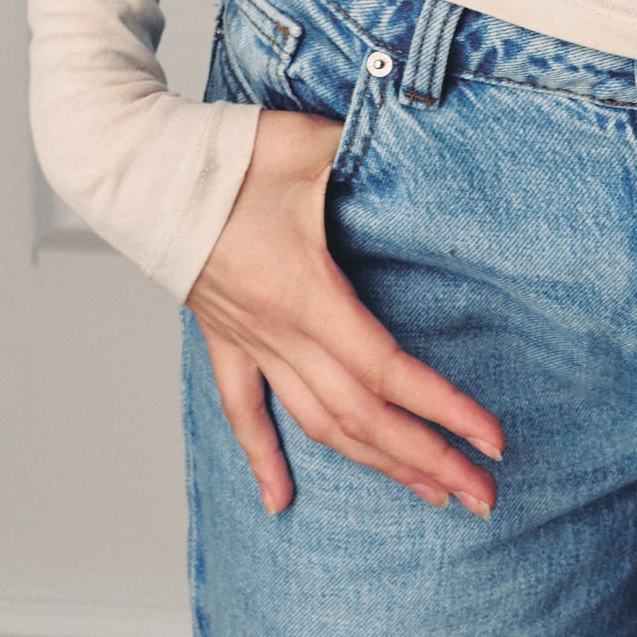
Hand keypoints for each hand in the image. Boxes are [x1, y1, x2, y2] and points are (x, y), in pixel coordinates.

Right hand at [185, 104, 505, 518]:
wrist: (146, 173)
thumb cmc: (229, 156)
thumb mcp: (313, 143)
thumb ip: (371, 147)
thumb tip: (421, 137)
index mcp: (308, 293)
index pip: (387, 370)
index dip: (443, 408)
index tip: (489, 438)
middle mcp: (281, 333)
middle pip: (362, 416)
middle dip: (427, 458)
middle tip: (483, 494)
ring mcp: (250, 341)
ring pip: (317, 423)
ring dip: (374, 463)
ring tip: (427, 493)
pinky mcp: (224, 336)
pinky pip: (243, 409)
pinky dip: (262, 457)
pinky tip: (279, 500)